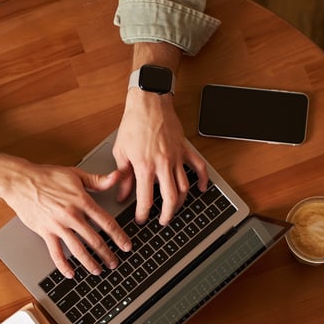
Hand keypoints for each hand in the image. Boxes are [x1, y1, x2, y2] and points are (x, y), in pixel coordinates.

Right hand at [0, 149, 130, 277]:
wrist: (21, 182)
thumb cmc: (47, 176)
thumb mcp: (75, 174)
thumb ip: (98, 180)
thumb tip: (116, 177)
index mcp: (82, 201)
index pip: (106, 222)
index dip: (119, 236)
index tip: (126, 246)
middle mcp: (72, 216)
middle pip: (94, 240)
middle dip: (107, 254)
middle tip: (115, 263)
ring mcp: (58, 226)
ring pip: (78, 249)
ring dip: (90, 262)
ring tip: (98, 271)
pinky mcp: (45, 232)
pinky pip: (56, 252)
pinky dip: (64, 265)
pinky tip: (71, 273)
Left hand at [113, 88, 208, 224]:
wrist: (148, 102)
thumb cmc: (133, 124)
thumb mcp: (121, 152)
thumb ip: (123, 176)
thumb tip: (122, 195)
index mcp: (145, 166)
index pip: (145, 199)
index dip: (143, 213)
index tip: (141, 219)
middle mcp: (163, 164)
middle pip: (170, 198)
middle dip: (167, 214)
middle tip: (162, 221)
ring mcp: (177, 157)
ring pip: (185, 187)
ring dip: (181, 202)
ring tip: (174, 208)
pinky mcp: (185, 149)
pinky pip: (198, 167)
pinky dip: (202, 180)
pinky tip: (200, 189)